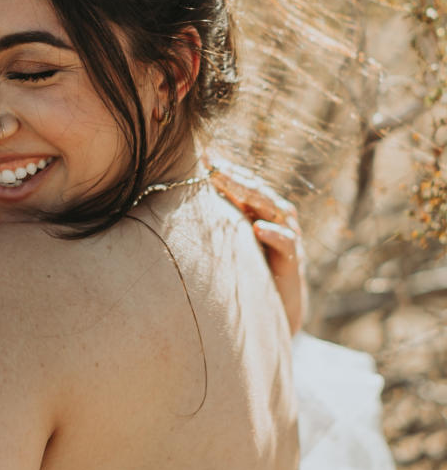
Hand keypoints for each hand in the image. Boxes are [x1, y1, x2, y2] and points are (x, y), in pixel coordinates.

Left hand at [210, 159, 307, 333]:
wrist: (273, 313)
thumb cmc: (246, 276)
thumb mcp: (229, 246)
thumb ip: (215, 224)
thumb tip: (176, 204)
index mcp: (259, 214)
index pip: (244, 185)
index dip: (226, 171)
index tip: (203, 157)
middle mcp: (277, 221)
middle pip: (258, 192)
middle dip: (236, 177)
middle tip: (214, 165)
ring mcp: (288, 239)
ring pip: (276, 210)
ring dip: (253, 195)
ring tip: (232, 182)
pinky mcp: (294, 262)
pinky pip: (287, 243)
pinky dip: (275, 235)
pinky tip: (259, 229)